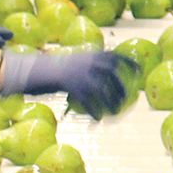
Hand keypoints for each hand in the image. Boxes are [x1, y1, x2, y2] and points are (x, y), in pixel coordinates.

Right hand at [0, 50, 131, 115]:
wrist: (32, 69)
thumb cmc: (53, 68)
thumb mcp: (75, 61)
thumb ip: (90, 65)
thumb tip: (106, 76)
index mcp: (91, 54)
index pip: (116, 56)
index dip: (130, 63)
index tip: (140, 72)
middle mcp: (89, 62)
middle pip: (113, 76)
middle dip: (122, 89)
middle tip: (125, 100)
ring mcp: (81, 73)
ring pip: (103, 91)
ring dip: (111, 103)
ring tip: (113, 112)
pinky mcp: (72, 85)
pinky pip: (89, 101)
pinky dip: (94, 111)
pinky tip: (97, 118)